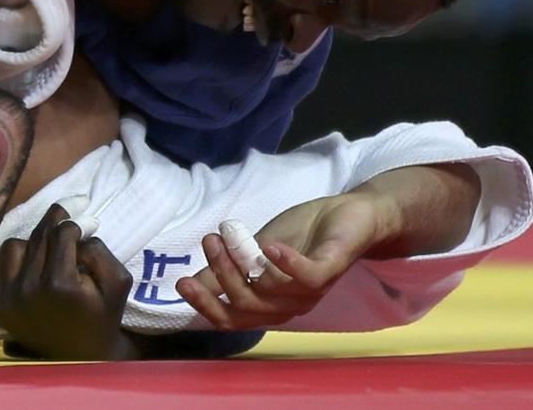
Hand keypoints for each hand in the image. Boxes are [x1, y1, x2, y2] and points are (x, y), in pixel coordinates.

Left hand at [0, 203, 134, 359]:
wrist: (80, 357)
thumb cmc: (102, 316)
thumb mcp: (117, 281)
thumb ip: (98, 250)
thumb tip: (75, 232)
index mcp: (59, 284)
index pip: (62, 232)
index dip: (76, 223)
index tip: (84, 225)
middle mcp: (28, 290)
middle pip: (40, 236)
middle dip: (57, 223)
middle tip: (69, 217)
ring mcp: (8, 299)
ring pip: (17, 244)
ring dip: (35, 242)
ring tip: (52, 250)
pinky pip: (3, 262)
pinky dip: (19, 257)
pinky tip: (34, 263)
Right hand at [175, 193, 382, 330]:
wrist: (350, 213)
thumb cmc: (303, 234)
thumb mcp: (255, 250)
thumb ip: (228, 269)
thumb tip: (191, 283)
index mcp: (270, 303)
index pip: (234, 319)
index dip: (206, 306)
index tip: (181, 284)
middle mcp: (290, 304)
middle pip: (248, 307)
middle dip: (221, 277)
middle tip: (209, 242)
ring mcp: (311, 290)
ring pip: (269, 291)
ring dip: (242, 262)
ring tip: (227, 233)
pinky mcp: (330, 269)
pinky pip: (307, 277)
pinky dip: (286, 264)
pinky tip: (269, 246)